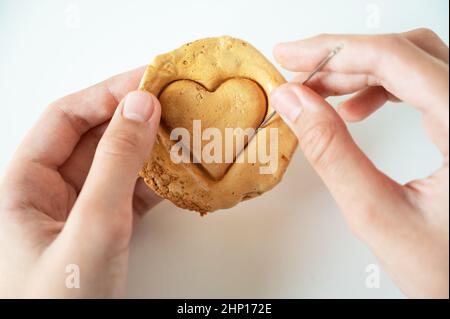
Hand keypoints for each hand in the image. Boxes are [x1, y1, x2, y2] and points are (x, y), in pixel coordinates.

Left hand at [0, 67, 161, 297]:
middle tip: (176, 103)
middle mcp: (49, 192)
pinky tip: (181, 173)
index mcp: (24, 184)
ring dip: (151, 149)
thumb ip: (116, 165)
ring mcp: (80, 212)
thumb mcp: (92, 229)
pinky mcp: (105, 230)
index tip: (148, 80)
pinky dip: (157, 181)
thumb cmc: (61, 305)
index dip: (107, 93)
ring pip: (117, 165)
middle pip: (94, 137)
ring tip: (187, 133)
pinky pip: (131, 193)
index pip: (66, 118)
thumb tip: (140, 106)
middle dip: (136, 119)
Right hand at [270, 29, 448, 297]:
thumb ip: (331, 153)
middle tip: (298, 76)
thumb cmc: (447, 270)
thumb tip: (295, 103)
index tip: (292, 56)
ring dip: (359, 72)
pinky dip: (379, 88)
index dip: (335, 50)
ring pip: (412, 63)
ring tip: (320, 96)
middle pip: (404, 53)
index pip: (394, 59)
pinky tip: (355, 108)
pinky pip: (420, 84)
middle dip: (343, 60)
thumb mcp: (376, 213)